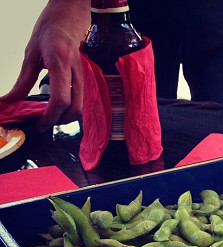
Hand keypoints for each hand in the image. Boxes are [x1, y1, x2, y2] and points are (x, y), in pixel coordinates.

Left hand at [0, 0, 89, 131]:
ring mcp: (82, 79)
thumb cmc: (50, 31)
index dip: (51, 116)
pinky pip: (79, 102)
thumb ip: (23, 81)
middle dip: (59, 121)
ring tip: (49, 117)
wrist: (69, 19)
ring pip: (79, 108)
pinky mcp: (83, 81)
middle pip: (74, 109)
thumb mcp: (31, 54)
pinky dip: (68, 110)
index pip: (61, 100)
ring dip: (65, 117)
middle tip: (43, 123)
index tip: (39, 123)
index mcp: (60, 65)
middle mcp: (75, 74)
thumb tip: (11, 100)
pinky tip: (56, 108)